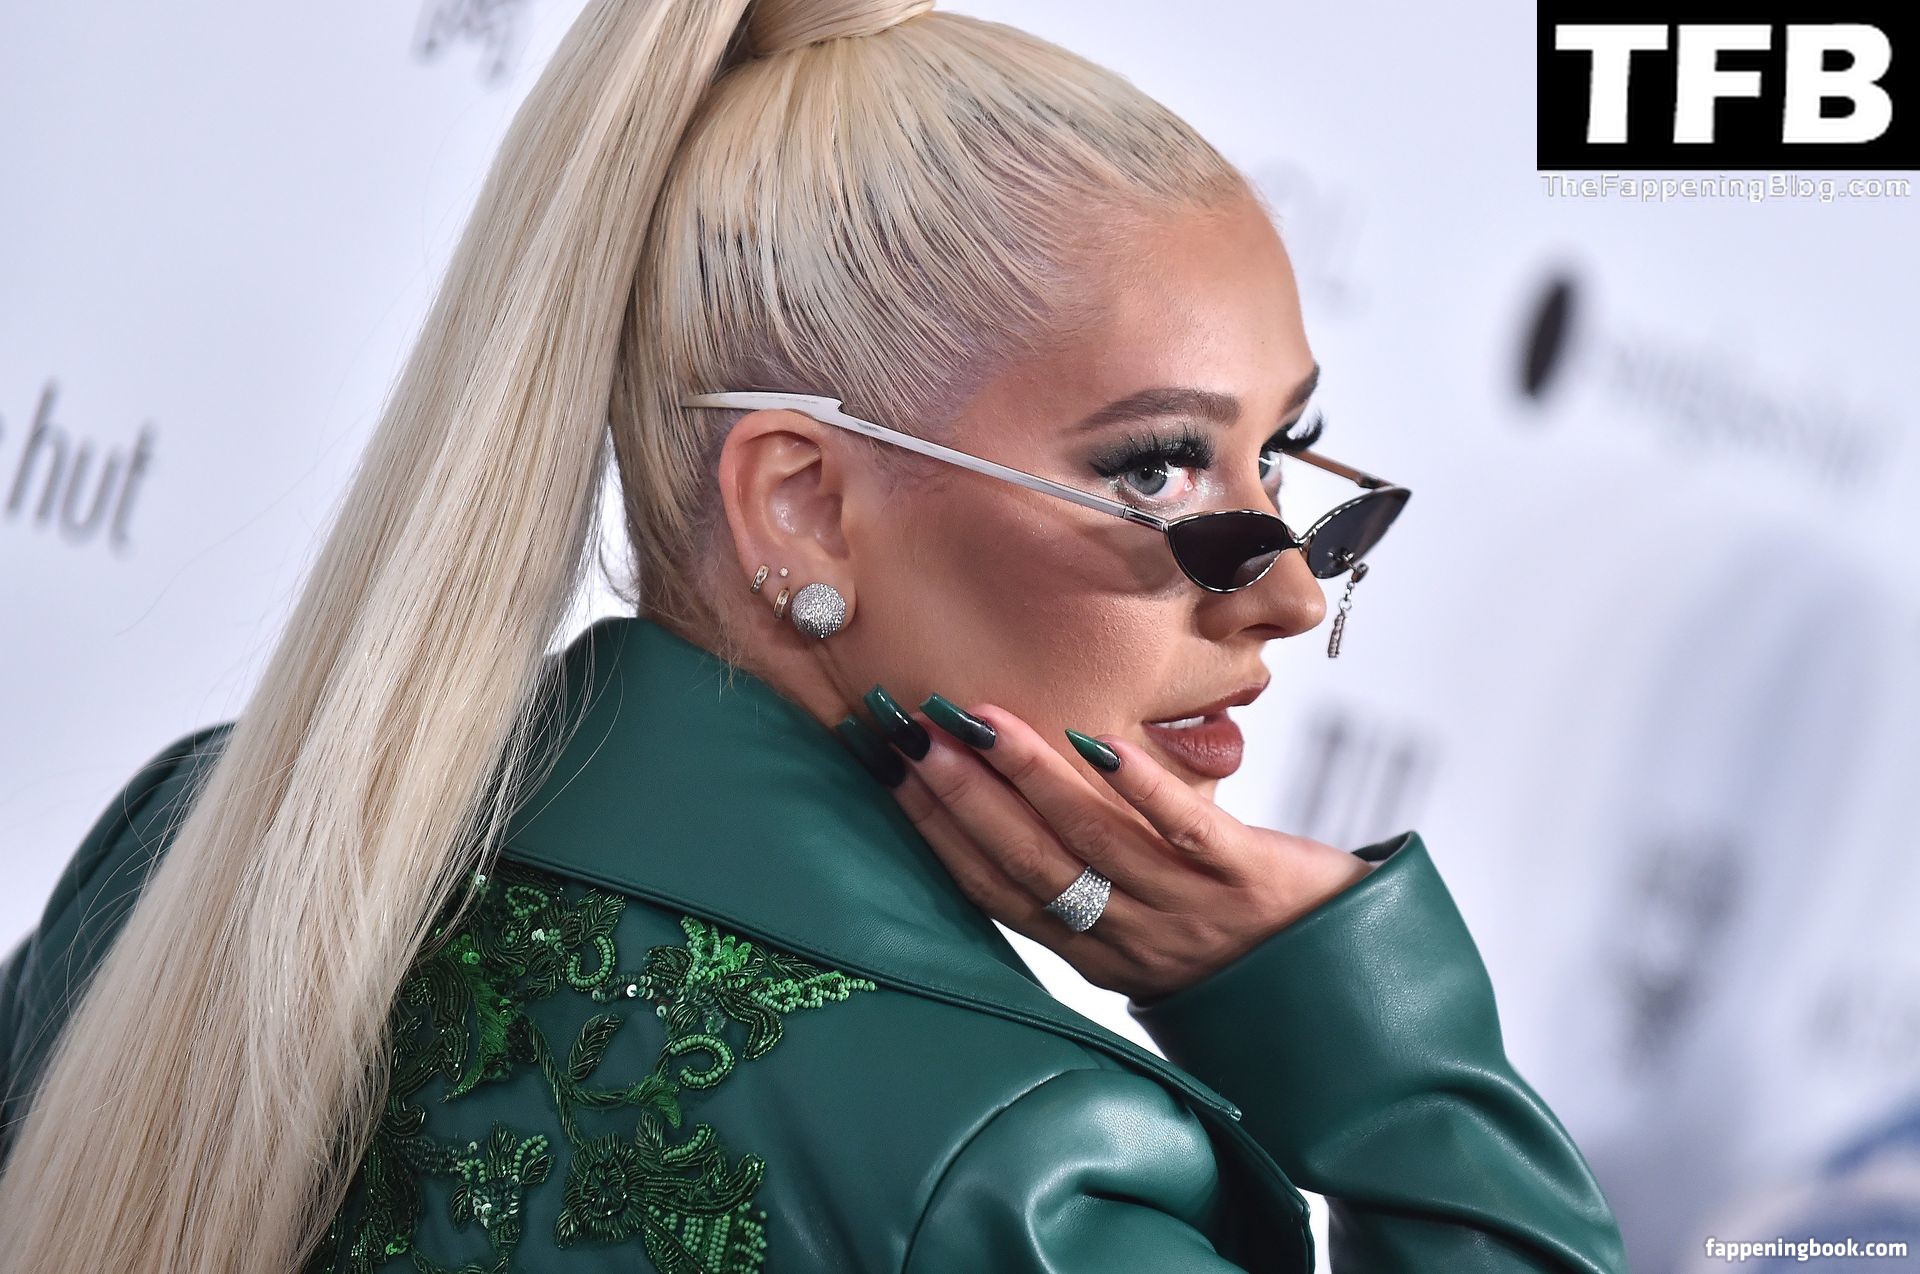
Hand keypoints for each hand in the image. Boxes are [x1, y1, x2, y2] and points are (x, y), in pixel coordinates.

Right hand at [872, 690, 1374, 1003]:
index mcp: (1093, 950)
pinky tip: (1102, 742)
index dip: (937, 833)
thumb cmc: (1231, 938)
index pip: (997, 889)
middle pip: (1031, 864)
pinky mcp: (1247, 876)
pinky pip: (1185, 829)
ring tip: (983, 722)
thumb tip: (1003, 803)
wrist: (1344, 974)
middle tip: (913, 736)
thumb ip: (1077, 877)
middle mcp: (1130, 936)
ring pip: (1094, 842)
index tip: (890, 772)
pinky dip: (1140, 786)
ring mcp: (1188, 906)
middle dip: (962, 797)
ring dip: (1032, 779)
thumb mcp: (1139, 926)